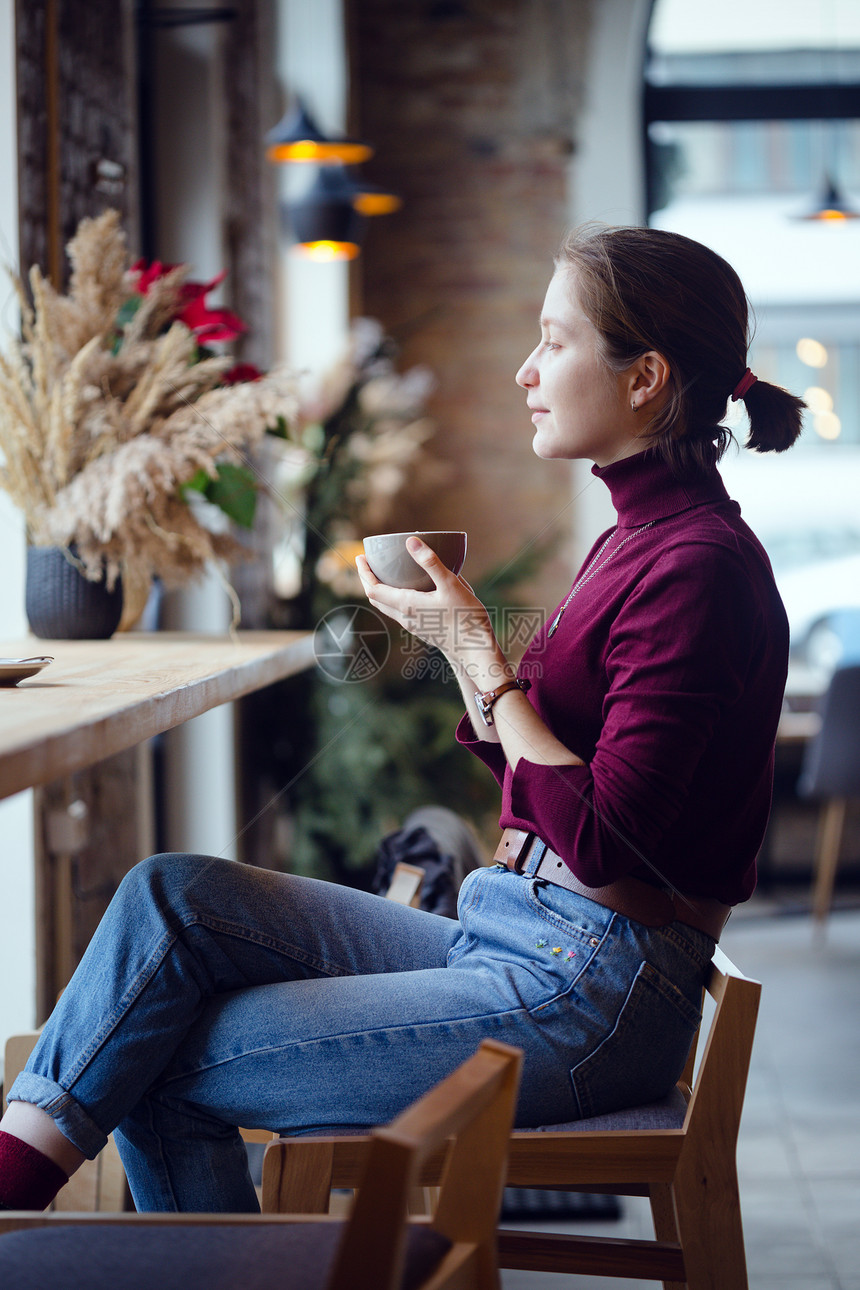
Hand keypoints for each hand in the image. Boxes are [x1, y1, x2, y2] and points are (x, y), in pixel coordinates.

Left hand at [356, 537, 505, 683]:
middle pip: (376, 598)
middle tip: (368, 563)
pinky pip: (399, 611)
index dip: (364, 573)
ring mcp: (413, 625)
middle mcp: (405, 617)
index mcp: (407, 605)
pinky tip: (408, 590)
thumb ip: (431, 562)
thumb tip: (411, 541)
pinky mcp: (422, 629)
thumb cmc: (465, 617)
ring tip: (384, 574)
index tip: (360, 557)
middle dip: (368, 579)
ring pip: (387, 607)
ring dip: (380, 590)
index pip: (373, 589)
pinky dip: (394, 597)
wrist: (475, 650)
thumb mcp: (450, 584)